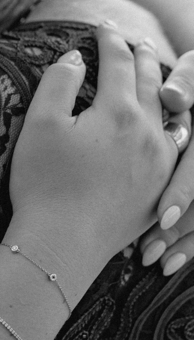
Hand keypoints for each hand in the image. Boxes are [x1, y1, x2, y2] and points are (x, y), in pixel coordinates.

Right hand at [9, 26, 176, 284]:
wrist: (63, 242)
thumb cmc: (44, 182)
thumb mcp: (39, 124)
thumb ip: (59, 82)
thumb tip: (75, 57)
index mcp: (118, 112)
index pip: (118, 64)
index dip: (109, 42)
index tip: (102, 26)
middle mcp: (148, 133)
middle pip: (150, 84)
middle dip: (141, 58)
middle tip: (134, 41)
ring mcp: (160, 163)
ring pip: (170, 115)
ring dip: (162, 91)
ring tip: (156, 79)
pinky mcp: (159, 190)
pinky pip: (176, 150)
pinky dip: (173, 129)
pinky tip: (171, 129)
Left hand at [153, 49, 193, 248]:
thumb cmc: (193, 78)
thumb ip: (188, 80)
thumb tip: (172, 96)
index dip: (183, 191)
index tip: (160, 215)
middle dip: (180, 228)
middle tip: (149, 253)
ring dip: (185, 240)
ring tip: (157, 262)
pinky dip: (190, 242)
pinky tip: (170, 261)